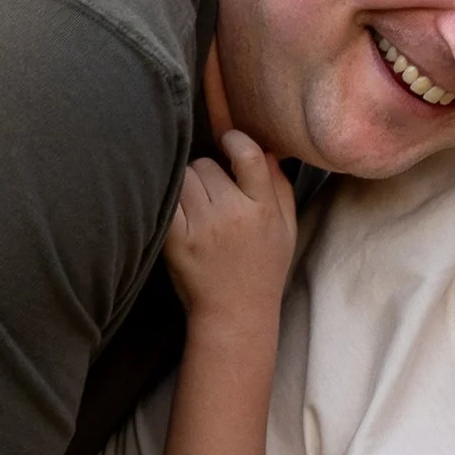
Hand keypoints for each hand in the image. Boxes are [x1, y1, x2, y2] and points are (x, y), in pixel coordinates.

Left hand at [165, 131, 296, 325]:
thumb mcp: (286, 229)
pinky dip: (171, 200)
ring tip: (196, 204)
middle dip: (208, 172)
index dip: (234, 140)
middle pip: (207, 164)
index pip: (248, 155)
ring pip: (184, 178)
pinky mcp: (176, 240)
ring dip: (188, 184)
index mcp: (262, 209)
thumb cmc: (263, 269)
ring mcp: (202, 227)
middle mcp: (233, 214)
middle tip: (212, 191)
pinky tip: (180, 212)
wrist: (235, 314)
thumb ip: (280, 187)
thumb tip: (266, 150)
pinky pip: (167, 199)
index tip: (228, 142)